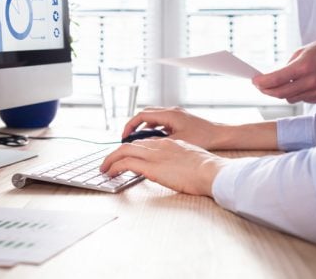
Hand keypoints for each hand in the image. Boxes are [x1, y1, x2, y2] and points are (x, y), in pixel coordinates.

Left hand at [100, 139, 227, 196]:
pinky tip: (110, 173)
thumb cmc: (207, 169)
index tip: (125, 156)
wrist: (211, 171)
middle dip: (116, 153)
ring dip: (111, 159)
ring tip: (104, 168)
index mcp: (169, 143)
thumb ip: (178, 159)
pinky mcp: (150, 166)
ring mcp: (154, 154)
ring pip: (123, 151)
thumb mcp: (190, 158)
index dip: (132, 149)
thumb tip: (173, 167)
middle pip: (131, 145)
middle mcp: (159, 145)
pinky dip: (114, 167)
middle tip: (108, 162)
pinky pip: (125, 163)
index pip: (144, 142)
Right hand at [122, 107, 222, 149]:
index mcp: (169, 114)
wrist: (221, 135)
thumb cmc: (204, 137)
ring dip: (145, 128)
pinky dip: (154, 130)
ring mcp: (176, 115)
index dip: (130, 125)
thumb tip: (143, 146)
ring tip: (139, 142)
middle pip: (146, 115)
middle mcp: (171, 111)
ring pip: (154, 118)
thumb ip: (158, 142)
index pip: (142, 115)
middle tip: (128, 138)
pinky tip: (155, 141)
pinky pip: (162, 122)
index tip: (124, 136)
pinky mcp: (181, 120)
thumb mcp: (177, 142)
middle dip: (135, 126)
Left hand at [252, 36, 315, 103]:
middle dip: (266, 91)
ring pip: (290, 98)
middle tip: (260, 86)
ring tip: (277, 85)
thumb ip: (286, 66)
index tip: (254, 81)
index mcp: (303, 67)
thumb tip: (272, 78)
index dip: (262, 82)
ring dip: (281, 93)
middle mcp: (311, 81)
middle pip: (280, 93)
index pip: (276, 79)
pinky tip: (296, 86)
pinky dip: (295, 94)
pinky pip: (302, 99)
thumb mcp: (301, 52)